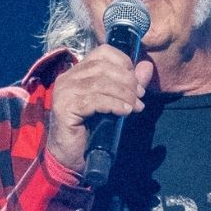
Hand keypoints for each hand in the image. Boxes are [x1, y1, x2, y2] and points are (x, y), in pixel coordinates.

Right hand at [46, 45, 153, 172]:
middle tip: (140, 96)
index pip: (102, 52)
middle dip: (127, 81)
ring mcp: (64, 91)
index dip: (123, 62)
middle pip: (103, 67)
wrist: (72, 157)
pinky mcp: (64, 107)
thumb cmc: (92, 130)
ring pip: (99, 83)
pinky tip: (125, 112)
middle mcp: (67, 78)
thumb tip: (147, 67)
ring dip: (123, 94)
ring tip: (135, 107)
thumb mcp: (115, 103)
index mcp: (77, 72)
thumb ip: (129, 85)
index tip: (136, 81)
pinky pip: (94, 100)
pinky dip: (114, 104)